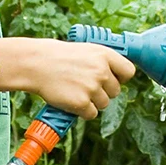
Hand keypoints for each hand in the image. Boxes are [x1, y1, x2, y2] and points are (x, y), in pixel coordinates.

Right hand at [2, 38, 135, 118]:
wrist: (36, 64)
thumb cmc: (59, 57)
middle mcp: (101, 71)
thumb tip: (117, 76)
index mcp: (105, 55)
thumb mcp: (86, 50)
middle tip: (84, 85)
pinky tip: (70, 99)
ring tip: (74, 90)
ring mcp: (92, 87)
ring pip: (104, 104)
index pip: (129, 72)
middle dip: (103, 92)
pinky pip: (91, 114)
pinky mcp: (82, 103)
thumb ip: (103, 62)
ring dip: (91, 102)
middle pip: (115, 92)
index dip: (121, 78)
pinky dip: (82, 111)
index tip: (112, 79)